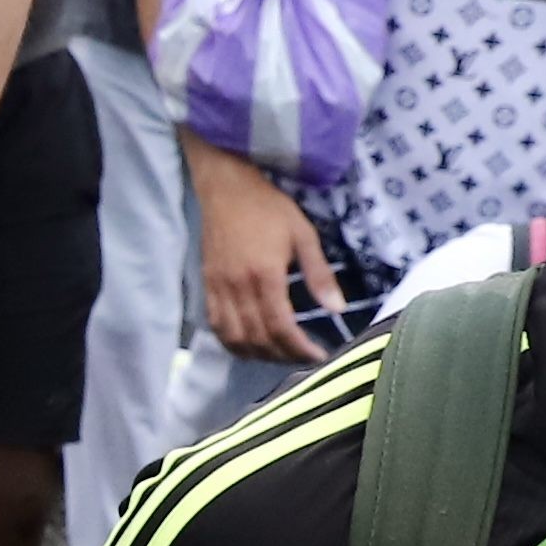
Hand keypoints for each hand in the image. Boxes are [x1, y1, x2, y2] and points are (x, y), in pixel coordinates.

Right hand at [188, 146, 347, 362]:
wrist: (226, 188)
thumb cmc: (269, 207)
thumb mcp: (303, 235)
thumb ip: (319, 274)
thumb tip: (338, 309)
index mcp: (265, 275)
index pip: (281, 327)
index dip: (300, 349)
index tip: (318, 356)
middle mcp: (238, 287)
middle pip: (258, 338)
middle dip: (282, 355)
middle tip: (303, 358)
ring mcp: (219, 289)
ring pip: (235, 338)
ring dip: (257, 354)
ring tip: (279, 354)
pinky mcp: (207, 286)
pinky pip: (216, 326)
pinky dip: (233, 343)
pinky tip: (250, 344)